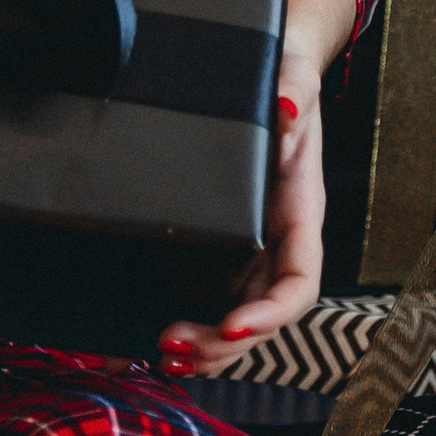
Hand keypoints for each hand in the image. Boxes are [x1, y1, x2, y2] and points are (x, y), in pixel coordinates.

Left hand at [156, 0, 353, 378]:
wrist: (268, 84)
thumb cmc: (285, 86)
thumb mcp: (293, 81)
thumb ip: (294, 92)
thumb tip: (286, 107)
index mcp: (299, 217)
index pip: (298, 283)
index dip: (270, 314)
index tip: (234, 327)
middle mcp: (275, 248)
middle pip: (258, 319)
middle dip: (221, 345)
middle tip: (174, 346)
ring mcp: (245, 257)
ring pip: (229, 324)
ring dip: (199, 350)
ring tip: (158, 354)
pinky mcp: (214, 256)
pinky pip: (199, 305)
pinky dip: (176, 332)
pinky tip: (136, 346)